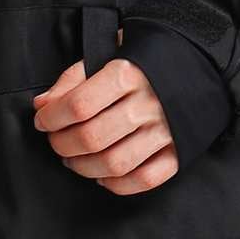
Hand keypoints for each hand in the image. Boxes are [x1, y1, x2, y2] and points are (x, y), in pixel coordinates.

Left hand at [31, 54, 178, 195]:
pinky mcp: (179, 151)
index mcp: (127, 73)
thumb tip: (42, 105)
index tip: (43, 121)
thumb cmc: (144, 60)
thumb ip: (73, 79)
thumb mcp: (107, 53)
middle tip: (56, 141)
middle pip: (92, 138)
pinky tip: (103, 175)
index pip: (78, 105)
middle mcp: (148, 104)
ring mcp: (165, 130)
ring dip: (84, 168)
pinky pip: (145, 179)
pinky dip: (118, 185)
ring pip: (114, 164)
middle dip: (62, 144)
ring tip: (73, 159)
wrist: (197, 63)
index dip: (52, 118)